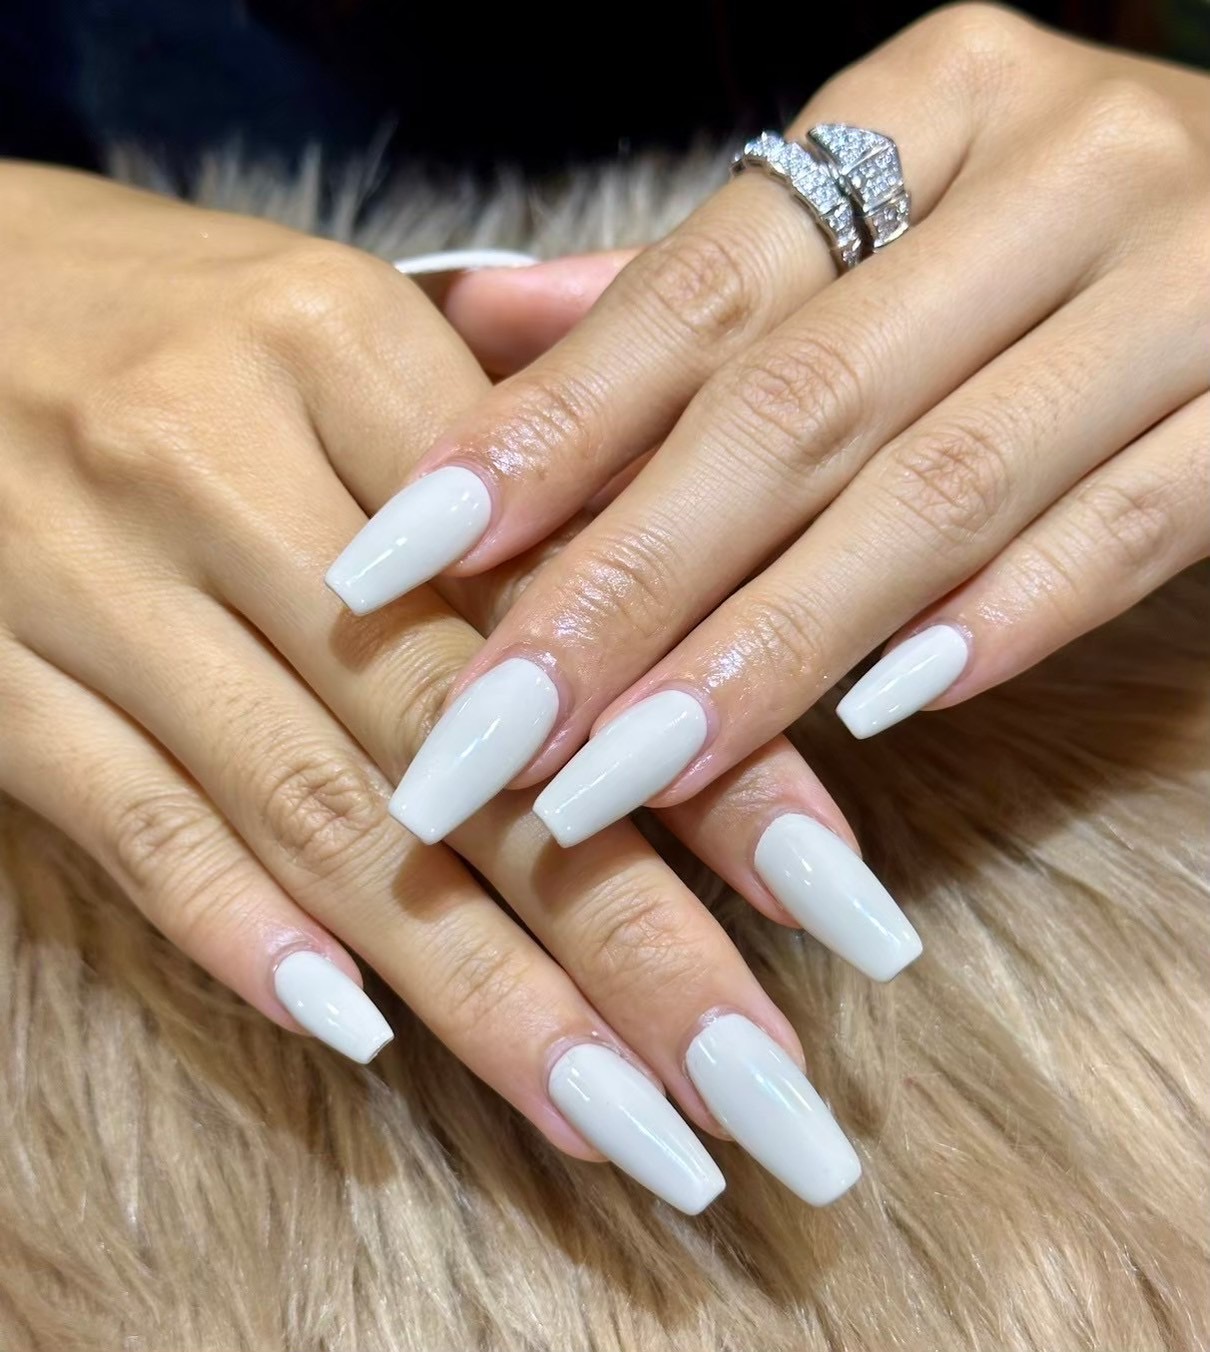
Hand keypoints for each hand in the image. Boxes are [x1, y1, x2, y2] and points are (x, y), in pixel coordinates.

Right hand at [0, 164, 865, 1212]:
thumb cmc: (175, 317)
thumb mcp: (340, 322)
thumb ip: (519, 440)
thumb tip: (698, 585)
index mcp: (342, 348)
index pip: (567, 590)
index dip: (708, 753)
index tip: (831, 899)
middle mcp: (220, 460)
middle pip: (461, 735)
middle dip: (625, 932)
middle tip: (762, 1085)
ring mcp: (89, 573)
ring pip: (314, 810)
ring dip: (476, 988)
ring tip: (617, 1117)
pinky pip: (129, 821)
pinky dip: (242, 932)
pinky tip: (360, 1038)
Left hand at [331, 6, 1209, 849]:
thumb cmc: (1051, 225)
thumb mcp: (884, 206)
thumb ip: (696, 283)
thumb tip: (482, 323)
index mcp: (932, 101)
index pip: (699, 292)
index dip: (544, 433)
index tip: (400, 559)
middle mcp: (1058, 171)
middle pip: (798, 407)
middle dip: (628, 586)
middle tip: (492, 731)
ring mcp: (1191, 281)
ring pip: (942, 487)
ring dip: (773, 646)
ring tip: (629, 769)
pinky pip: (1127, 528)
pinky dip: (994, 624)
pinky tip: (867, 721)